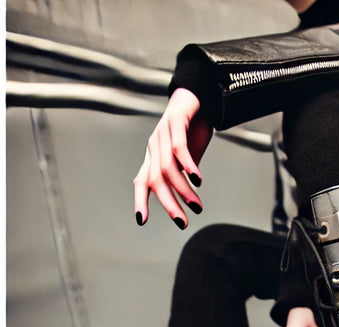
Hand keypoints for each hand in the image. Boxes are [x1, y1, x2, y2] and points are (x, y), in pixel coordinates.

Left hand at [133, 88, 212, 228]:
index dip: (140, 200)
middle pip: (155, 180)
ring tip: (195, 205)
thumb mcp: (187, 155)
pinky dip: (188, 165)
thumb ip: (184, 173)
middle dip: (168, 204)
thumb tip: (187, 196)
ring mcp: (162, 134)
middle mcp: (154, 146)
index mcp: (153, 155)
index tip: (141, 220)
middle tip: (181, 222)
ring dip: (182, 189)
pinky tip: (197, 179)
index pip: (142, 181)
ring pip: (167, 168)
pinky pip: (178, 148)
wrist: (199, 93)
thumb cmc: (193, 127)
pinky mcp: (175, 122)